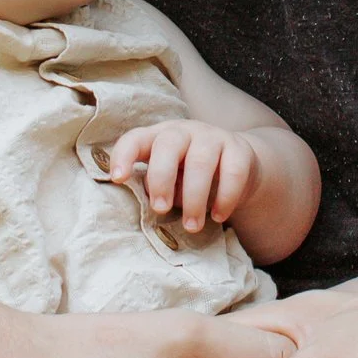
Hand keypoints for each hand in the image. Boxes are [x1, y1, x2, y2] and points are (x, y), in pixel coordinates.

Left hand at [110, 118, 259, 232]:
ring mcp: (214, 137)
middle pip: (168, 145)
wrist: (238, 167)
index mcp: (159, 137)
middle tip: (160, 209)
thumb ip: (157, 187)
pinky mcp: (240, 149)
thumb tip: (150, 203)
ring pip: (201, 161)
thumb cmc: (191, 177)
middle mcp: (185, 131)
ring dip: (194, 197)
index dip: (124, 155)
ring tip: (191, 226)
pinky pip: (233, 171)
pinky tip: (218, 216)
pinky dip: (225, 197)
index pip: (136, 138)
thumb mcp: (170, 180)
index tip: (118, 179)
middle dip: (161, 178)